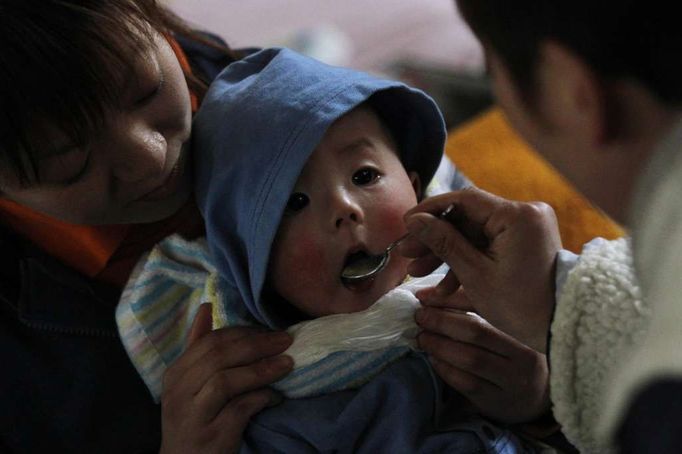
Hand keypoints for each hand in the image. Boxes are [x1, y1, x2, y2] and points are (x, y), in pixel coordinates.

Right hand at [159, 304, 293, 453]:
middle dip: (258, 345)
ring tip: (287, 365)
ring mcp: (192, 415)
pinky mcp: (210, 436)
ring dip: (262, 370)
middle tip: (285, 341)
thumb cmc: (193, 417)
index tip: (270, 332)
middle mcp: (178, 392)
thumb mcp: (189, 383)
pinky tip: (276, 397)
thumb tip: (206, 305)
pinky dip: (261, 398)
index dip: (244, 333)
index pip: (210, 342)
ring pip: (227, 381)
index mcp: (176, 373)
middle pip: (219, 357)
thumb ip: (199, 346)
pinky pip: (239, 409)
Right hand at [401, 188, 561, 351]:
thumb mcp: (475, 274)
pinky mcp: (524, 243)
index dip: (430, 211)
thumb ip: (443, 242)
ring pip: (474, 233)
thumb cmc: (521, 306)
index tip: (406, 224)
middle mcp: (525, 214)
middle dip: (434, 237)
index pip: (464, 199)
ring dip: (446, 252)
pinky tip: (443, 285)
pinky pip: (488, 244)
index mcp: (518, 216)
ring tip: (417, 272)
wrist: (562, 329)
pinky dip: (466, 260)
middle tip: (406, 253)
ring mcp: (526, 229)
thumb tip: (414, 221)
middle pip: (467, 217)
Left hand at [415, 291, 549, 422]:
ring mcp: (514, 379)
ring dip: (439, 346)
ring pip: (471, 359)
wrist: (537, 396)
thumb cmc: (513, 352)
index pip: (486, 305)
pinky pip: (467, 383)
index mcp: (526, 326)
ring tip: (423, 338)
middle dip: (442, 322)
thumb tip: (430, 293)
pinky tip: (434, 360)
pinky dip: (445, 369)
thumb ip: (474, 306)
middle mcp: (525, 352)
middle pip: (477, 332)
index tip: (425, 297)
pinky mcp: (500, 401)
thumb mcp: (503, 327)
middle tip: (420, 317)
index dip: (451, 299)